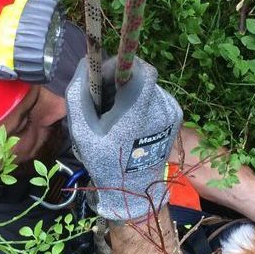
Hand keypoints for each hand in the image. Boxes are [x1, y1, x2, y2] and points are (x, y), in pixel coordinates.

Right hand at [65, 56, 182, 220]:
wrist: (133, 190)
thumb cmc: (105, 161)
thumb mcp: (82, 129)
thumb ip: (79, 92)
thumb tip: (86, 63)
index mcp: (138, 109)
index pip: (138, 67)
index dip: (117, 67)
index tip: (101, 81)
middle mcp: (160, 106)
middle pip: (139, 76)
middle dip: (118, 82)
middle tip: (102, 102)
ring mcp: (171, 112)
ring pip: (146, 86)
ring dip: (128, 93)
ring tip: (114, 117)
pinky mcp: (175, 117)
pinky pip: (154, 98)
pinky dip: (139, 103)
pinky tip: (129, 123)